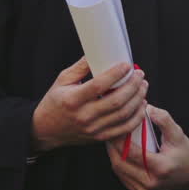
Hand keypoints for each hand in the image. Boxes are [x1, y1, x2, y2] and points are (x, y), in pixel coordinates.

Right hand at [31, 57, 146, 151]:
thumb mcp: (62, 80)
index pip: (99, 86)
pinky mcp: (99, 137)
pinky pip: (123, 129)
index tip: (127, 65)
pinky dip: (136, 118)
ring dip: (137, 100)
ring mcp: (93, 129)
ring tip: (142, 87)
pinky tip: (141, 106)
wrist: (45, 129)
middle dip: (133, 86)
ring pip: (123, 115)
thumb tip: (96, 52)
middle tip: (140, 75)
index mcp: (73, 100)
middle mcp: (84, 116)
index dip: (115, 74)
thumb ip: (80, 67)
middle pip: (116, 101)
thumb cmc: (54, 102)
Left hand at [105, 105, 188, 189]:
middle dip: (112, 145)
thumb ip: (164, 119)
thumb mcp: (177, 134)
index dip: (121, 138)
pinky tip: (118, 150)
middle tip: (110, 130)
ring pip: (118, 169)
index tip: (118, 125)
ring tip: (113, 138)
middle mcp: (150, 183)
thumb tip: (148, 108)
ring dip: (113, 153)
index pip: (132, 153)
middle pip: (120, 163)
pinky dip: (117, 161)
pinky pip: (121, 175)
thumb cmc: (183, 153)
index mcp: (161, 168)